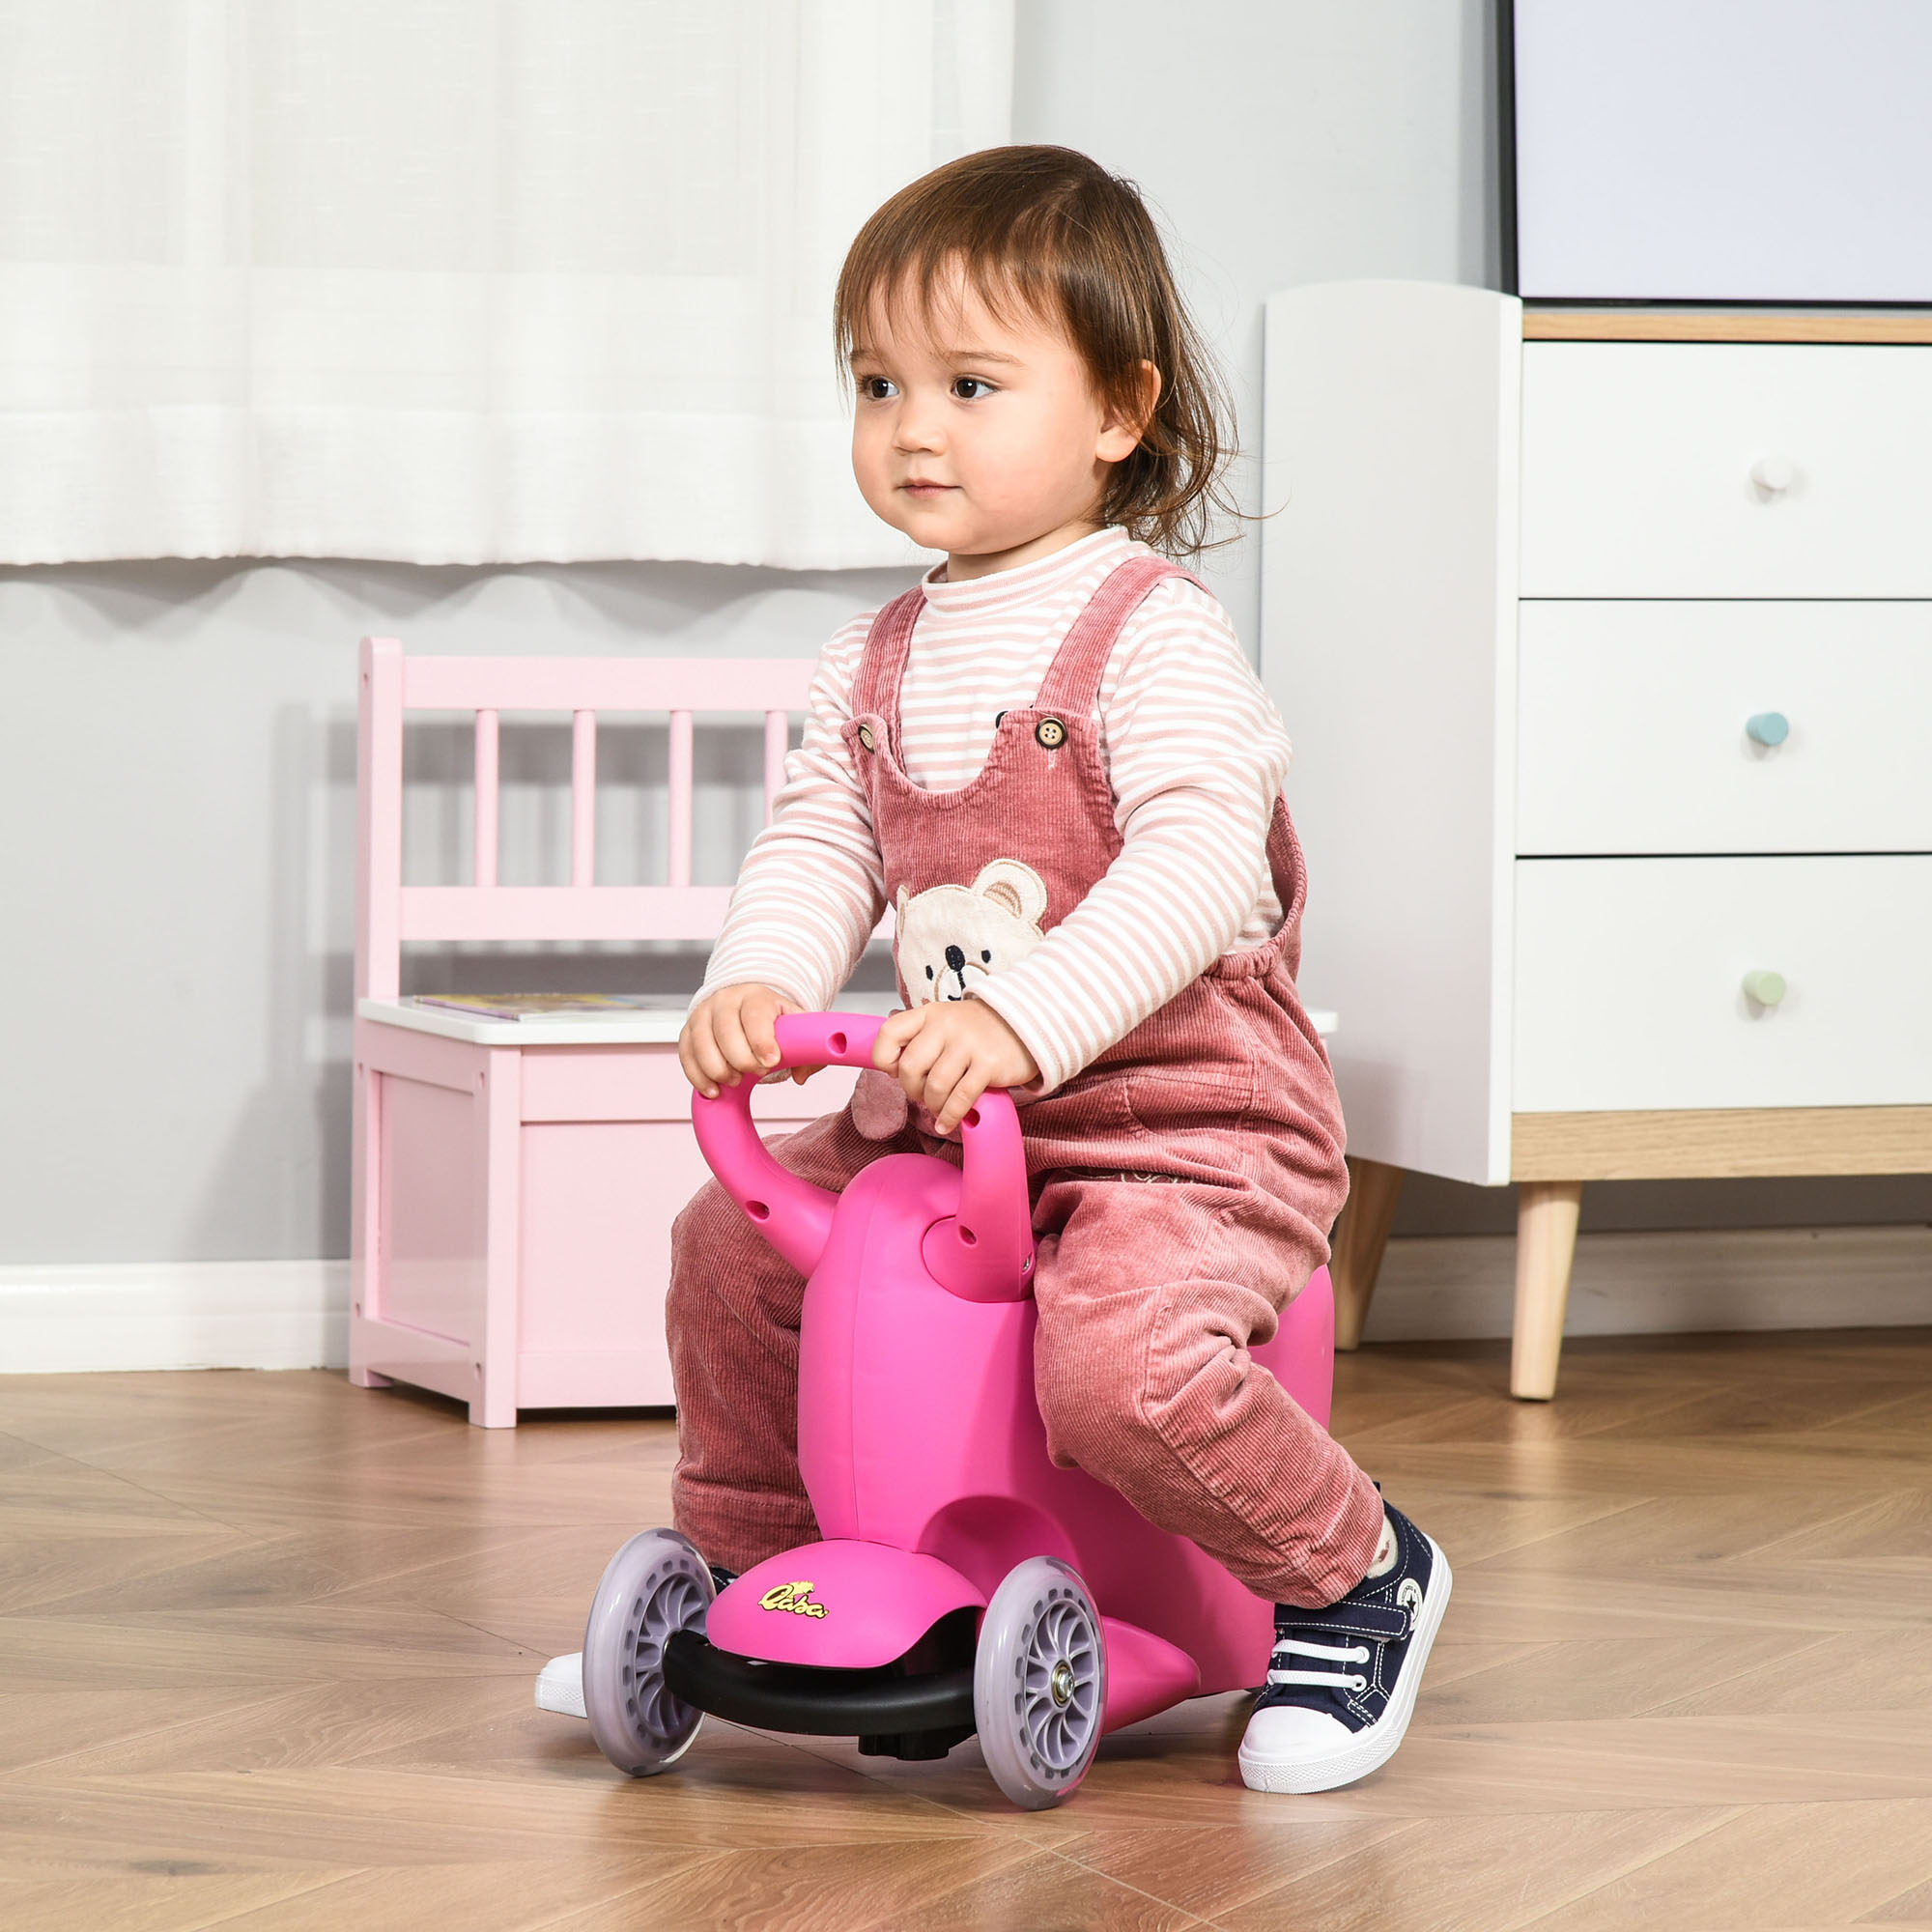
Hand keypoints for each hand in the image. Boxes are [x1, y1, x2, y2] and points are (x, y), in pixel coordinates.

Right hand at [679, 983, 815, 1096]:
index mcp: (756, 997)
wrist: (745, 1003)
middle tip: (755, 1074)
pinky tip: (713, 1091)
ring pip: (701, 1043)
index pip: (755, 1016)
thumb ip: (806, 1050)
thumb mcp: (794, 1026)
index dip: (762, 1041)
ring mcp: (703, 1015)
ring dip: (718, 1069)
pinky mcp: (688, 1031)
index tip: (771, 1062)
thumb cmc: (771, 1019)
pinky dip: (698, 1077)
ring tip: (734, 1082)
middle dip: (741, 1059)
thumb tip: (800, 1076)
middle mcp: (726, 1001)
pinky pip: (686, 1055)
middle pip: (725, 1031)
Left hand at [872, 1000, 1038, 1134]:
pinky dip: (950, 1117)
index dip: (884, 1058)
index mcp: (929, 1014)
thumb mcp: (946, 1022)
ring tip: (939, 1109)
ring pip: (934, 1086)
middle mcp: (946, 1025)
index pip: (889, 1033)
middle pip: (910, 1067)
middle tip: (923, 1096)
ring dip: (933, 1106)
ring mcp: (968, 1044)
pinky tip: (947, 1124)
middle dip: (912, 1090)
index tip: (896, 1071)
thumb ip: (922, 1039)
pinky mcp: (988, 1064)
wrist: (1027, 1024)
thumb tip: (897, 1072)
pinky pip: (960, 1098)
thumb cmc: (980, 1030)